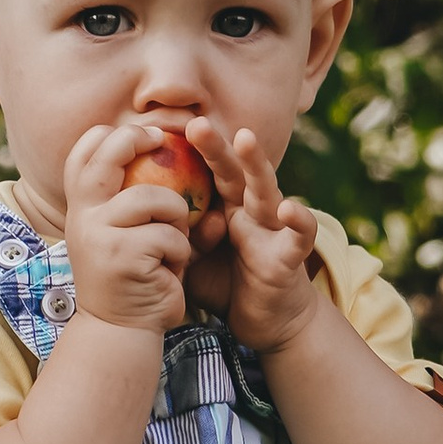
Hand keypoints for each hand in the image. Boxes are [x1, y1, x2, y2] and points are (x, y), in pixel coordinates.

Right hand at [62, 117, 204, 334]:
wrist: (119, 330)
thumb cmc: (132, 277)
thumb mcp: (123, 233)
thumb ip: (131, 197)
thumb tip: (163, 145)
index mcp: (80, 208)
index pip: (82, 154)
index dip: (110, 134)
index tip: (144, 136)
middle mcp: (83, 216)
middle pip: (109, 156)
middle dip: (139, 139)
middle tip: (163, 140)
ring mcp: (100, 234)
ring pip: (155, 197)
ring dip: (177, 216)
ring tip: (175, 240)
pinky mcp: (124, 255)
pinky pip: (170, 235)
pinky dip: (180, 252)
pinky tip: (170, 269)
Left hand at [186, 120, 322, 350]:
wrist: (266, 320)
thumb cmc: (226, 283)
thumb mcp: (191, 260)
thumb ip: (176, 237)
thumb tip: (142, 217)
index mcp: (225, 208)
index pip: (206, 174)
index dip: (190, 154)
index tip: (164, 133)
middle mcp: (249, 211)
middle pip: (233, 173)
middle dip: (216, 147)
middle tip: (195, 123)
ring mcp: (272, 228)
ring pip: (266, 190)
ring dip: (257, 164)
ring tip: (245, 138)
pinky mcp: (290, 254)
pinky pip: (299, 235)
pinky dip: (299, 220)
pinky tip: (289, 208)